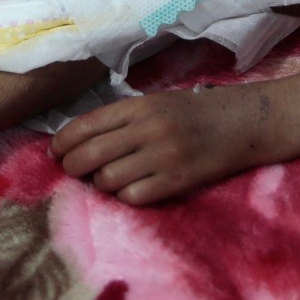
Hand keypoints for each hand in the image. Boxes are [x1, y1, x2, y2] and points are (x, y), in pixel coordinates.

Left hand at [49, 84, 268, 204]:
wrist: (243, 123)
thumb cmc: (194, 113)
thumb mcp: (156, 103)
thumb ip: (122, 119)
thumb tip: (80, 142)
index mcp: (139, 106)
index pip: (85, 125)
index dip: (63, 142)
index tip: (56, 151)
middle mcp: (148, 129)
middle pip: (89, 155)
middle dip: (73, 166)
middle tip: (74, 170)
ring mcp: (163, 156)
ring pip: (107, 179)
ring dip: (100, 184)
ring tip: (107, 179)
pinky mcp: (178, 181)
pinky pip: (133, 196)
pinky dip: (126, 196)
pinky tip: (132, 188)